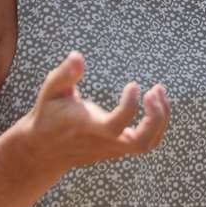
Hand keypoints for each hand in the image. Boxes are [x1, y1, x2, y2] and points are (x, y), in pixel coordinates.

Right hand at [21, 51, 170, 172]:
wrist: (44, 151)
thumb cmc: (49, 115)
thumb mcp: (50, 91)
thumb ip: (64, 75)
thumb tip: (77, 55)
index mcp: (87, 127)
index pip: (116, 124)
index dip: (130, 105)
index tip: (133, 84)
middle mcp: (103, 141)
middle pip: (141, 143)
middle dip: (156, 118)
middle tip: (155, 90)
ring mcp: (113, 148)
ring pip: (148, 144)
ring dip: (161, 118)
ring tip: (158, 91)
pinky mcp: (119, 149)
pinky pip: (146, 141)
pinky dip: (157, 123)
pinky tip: (154, 102)